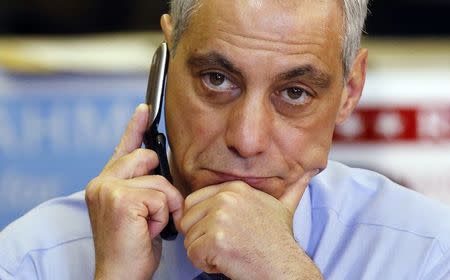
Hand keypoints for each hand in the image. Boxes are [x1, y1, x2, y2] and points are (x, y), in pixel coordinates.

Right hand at [85, 104, 183, 279]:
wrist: (120, 274)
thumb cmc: (133, 245)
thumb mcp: (139, 210)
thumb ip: (142, 186)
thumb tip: (159, 164)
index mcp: (105, 183)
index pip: (124, 148)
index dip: (135, 127)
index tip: (145, 109)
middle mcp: (101, 182)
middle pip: (148, 158)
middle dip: (162, 185)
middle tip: (154, 212)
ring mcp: (108, 189)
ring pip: (160, 181)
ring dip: (165, 206)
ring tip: (151, 226)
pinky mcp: (120, 200)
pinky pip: (161, 196)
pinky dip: (164, 215)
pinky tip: (150, 230)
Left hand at [180, 172, 321, 278]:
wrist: (284, 268)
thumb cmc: (279, 241)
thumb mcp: (283, 208)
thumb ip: (290, 189)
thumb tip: (309, 173)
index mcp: (234, 188)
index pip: (193, 201)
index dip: (202, 222)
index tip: (222, 232)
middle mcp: (226, 198)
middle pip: (187, 219)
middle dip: (200, 237)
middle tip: (225, 244)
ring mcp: (220, 218)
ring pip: (189, 239)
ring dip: (204, 252)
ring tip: (229, 252)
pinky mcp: (216, 240)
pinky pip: (193, 255)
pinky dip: (206, 265)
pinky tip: (227, 261)